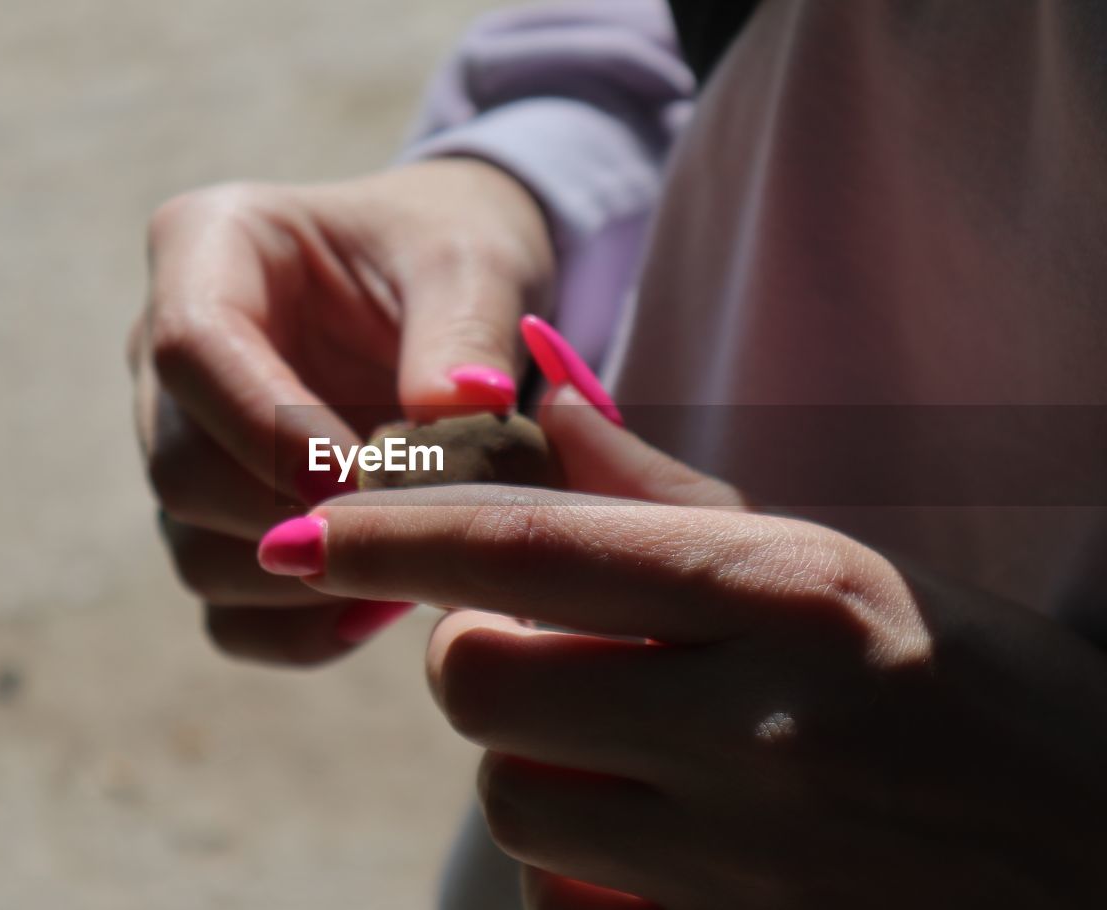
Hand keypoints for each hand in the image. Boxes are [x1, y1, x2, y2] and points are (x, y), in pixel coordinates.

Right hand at [129, 159, 553, 664]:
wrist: (449, 290)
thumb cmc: (452, 250)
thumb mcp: (476, 261)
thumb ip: (465, 332)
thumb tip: (457, 416)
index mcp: (207, 249)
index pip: (193, 349)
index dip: (274, 429)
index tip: (373, 477)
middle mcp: (169, 353)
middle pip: (184, 469)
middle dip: (297, 517)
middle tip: (417, 536)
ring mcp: (185, 443)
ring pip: (198, 551)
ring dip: (306, 580)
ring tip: (416, 567)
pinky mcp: (220, 520)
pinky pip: (227, 611)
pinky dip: (297, 630)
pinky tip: (379, 610)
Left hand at [256, 387, 1106, 905]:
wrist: (1105, 860)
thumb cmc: (974, 689)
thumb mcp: (839, 567)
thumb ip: (671, 499)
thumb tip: (544, 407)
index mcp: (783, 594)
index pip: (530, 549)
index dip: (397, 532)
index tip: (304, 528)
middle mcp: (756, 725)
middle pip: (479, 685)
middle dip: (484, 659)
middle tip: (558, 649)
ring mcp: (744, 861)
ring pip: (516, 798)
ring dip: (545, 764)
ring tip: (647, 752)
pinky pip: (567, 904)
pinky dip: (587, 866)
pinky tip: (673, 840)